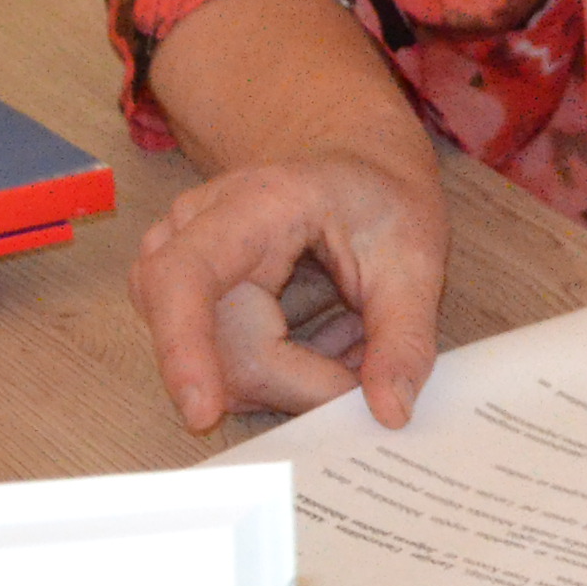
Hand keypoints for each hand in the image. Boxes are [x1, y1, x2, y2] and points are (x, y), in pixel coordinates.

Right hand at [130, 145, 449, 432]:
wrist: (351, 171)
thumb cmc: (375, 200)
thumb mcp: (414, 257)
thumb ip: (405, 337)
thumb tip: (389, 413)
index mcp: (250, 205)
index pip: (183, 279)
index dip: (185, 350)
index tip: (202, 414)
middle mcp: (189, 233)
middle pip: (223, 349)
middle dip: (302, 379)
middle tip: (370, 364)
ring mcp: (172, 270)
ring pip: (223, 369)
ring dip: (297, 375)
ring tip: (352, 331)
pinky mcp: (178, 305)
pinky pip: (226, 366)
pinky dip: (285, 370)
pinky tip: (327, 335)